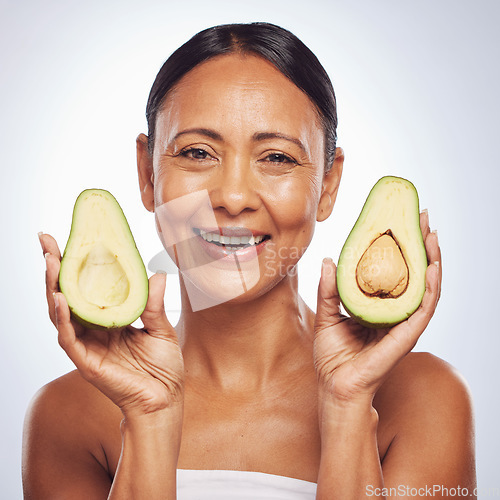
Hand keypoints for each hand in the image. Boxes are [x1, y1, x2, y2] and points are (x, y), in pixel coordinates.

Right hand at [40, 233, 183, 416]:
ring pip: (60, 312)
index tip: (68, 239)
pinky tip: (59, 296)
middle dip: (54, 268)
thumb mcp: (161, 329)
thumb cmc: (163, 367)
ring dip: (52, 286)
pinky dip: (62, 317)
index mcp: (109, 318)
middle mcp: (93, 329)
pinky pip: (68, 337)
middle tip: (46, 241)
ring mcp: (87, 344)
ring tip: (49, 260)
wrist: (165, 400)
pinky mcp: (86, 361)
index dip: (76, 265)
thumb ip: (154, 303)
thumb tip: (157, 273)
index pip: (86, 287)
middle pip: (67, 294)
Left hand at [313, 210, 440, 404]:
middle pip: (414, 275)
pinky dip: (430, 289)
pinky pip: (422, 310)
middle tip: (422, 219)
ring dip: (432, 261)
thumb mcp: (326, 314)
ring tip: (432, 236)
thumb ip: (329, 289)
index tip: (401, 221)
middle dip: (420, 246)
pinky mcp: (405, 337)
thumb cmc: (332, 356)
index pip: (396, 272)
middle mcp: (395, 313)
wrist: (335, 387)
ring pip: (425, 289)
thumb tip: (329, 259)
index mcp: (378, 307)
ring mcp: (403, 325)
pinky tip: (433, 268)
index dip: (400, 248)